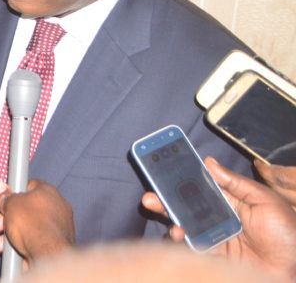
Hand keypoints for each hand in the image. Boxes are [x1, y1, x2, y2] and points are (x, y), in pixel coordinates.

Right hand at [0, 179, 73, 261]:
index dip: (13, 193)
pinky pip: (33, 242)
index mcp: (48, 192)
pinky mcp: (55, 246)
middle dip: (6, 219)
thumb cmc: (34, 225)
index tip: (2, 199)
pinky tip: (10, 251)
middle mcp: (56, 208)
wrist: (49, 255)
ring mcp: (57, 228)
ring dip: (9, 235)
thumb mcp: (11, 205)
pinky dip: (20, 246)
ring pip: (27, 228)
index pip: (28, 186)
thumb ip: (5, 196)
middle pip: (25, 210)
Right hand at [141, 156, 295, 280]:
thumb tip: (209, 162)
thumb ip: (235, 183)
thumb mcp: (265, 200)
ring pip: (184, 225)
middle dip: (165, 199)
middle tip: (150, 196)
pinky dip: (180, 239)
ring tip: (161, 214)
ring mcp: (214, 237)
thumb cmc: (288, 233)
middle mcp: (219, 218)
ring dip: (169, 219)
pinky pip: (191, 247)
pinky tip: (178, 233)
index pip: (201, 186)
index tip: (164, 169)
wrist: (295, 268)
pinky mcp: (214, 257)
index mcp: (231, 201)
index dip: (183, 178)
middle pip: (186, 206)